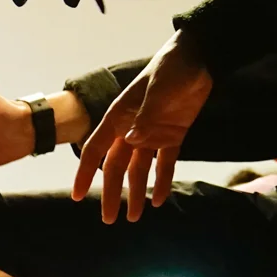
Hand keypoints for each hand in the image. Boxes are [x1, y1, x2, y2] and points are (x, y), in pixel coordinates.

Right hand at [73, 29, 212, 223]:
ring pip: (138, 170)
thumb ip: (145, 117)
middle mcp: (131, 129)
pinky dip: (161, 181)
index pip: (96, 150)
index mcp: (119, 117)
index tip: (76, 196)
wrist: (199, 57)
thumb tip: (131, 142)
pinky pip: (165, 164)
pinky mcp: (172, 136)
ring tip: (135, 217)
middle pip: (116, 167)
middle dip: (111, 193)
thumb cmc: (171, 68)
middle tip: (109, 219)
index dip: (84, 173)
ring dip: (136, 192)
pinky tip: (159, 200)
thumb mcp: (157, 90)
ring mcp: (152, 134)